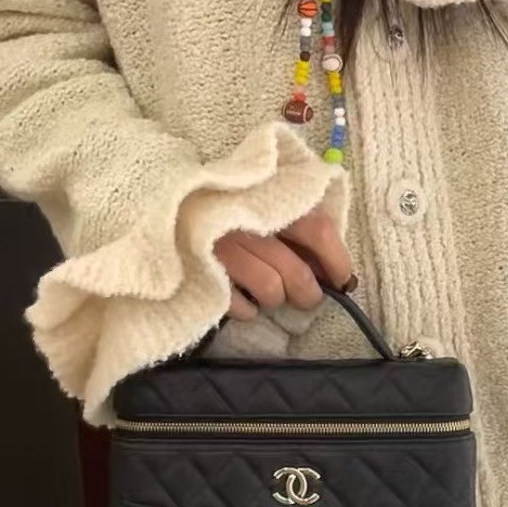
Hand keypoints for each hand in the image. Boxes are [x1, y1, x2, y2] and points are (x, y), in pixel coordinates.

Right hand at [215, 208, 353, 319]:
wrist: (164, 202)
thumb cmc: (227, 203)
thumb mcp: (263, 196)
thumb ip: (296, 217)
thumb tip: (333, 267)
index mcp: (269, 197)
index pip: (318, 229)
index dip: (337, 260)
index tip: (343, 280)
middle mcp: (247, 223)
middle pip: (297, 272)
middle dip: (308, 293)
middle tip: (306, 297)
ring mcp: (223, 249)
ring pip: (271, 290)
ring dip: (276, 299)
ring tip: (269, 293)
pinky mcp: (202, 272)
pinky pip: (240, 306)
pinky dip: (248, 310)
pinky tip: (244, 300)